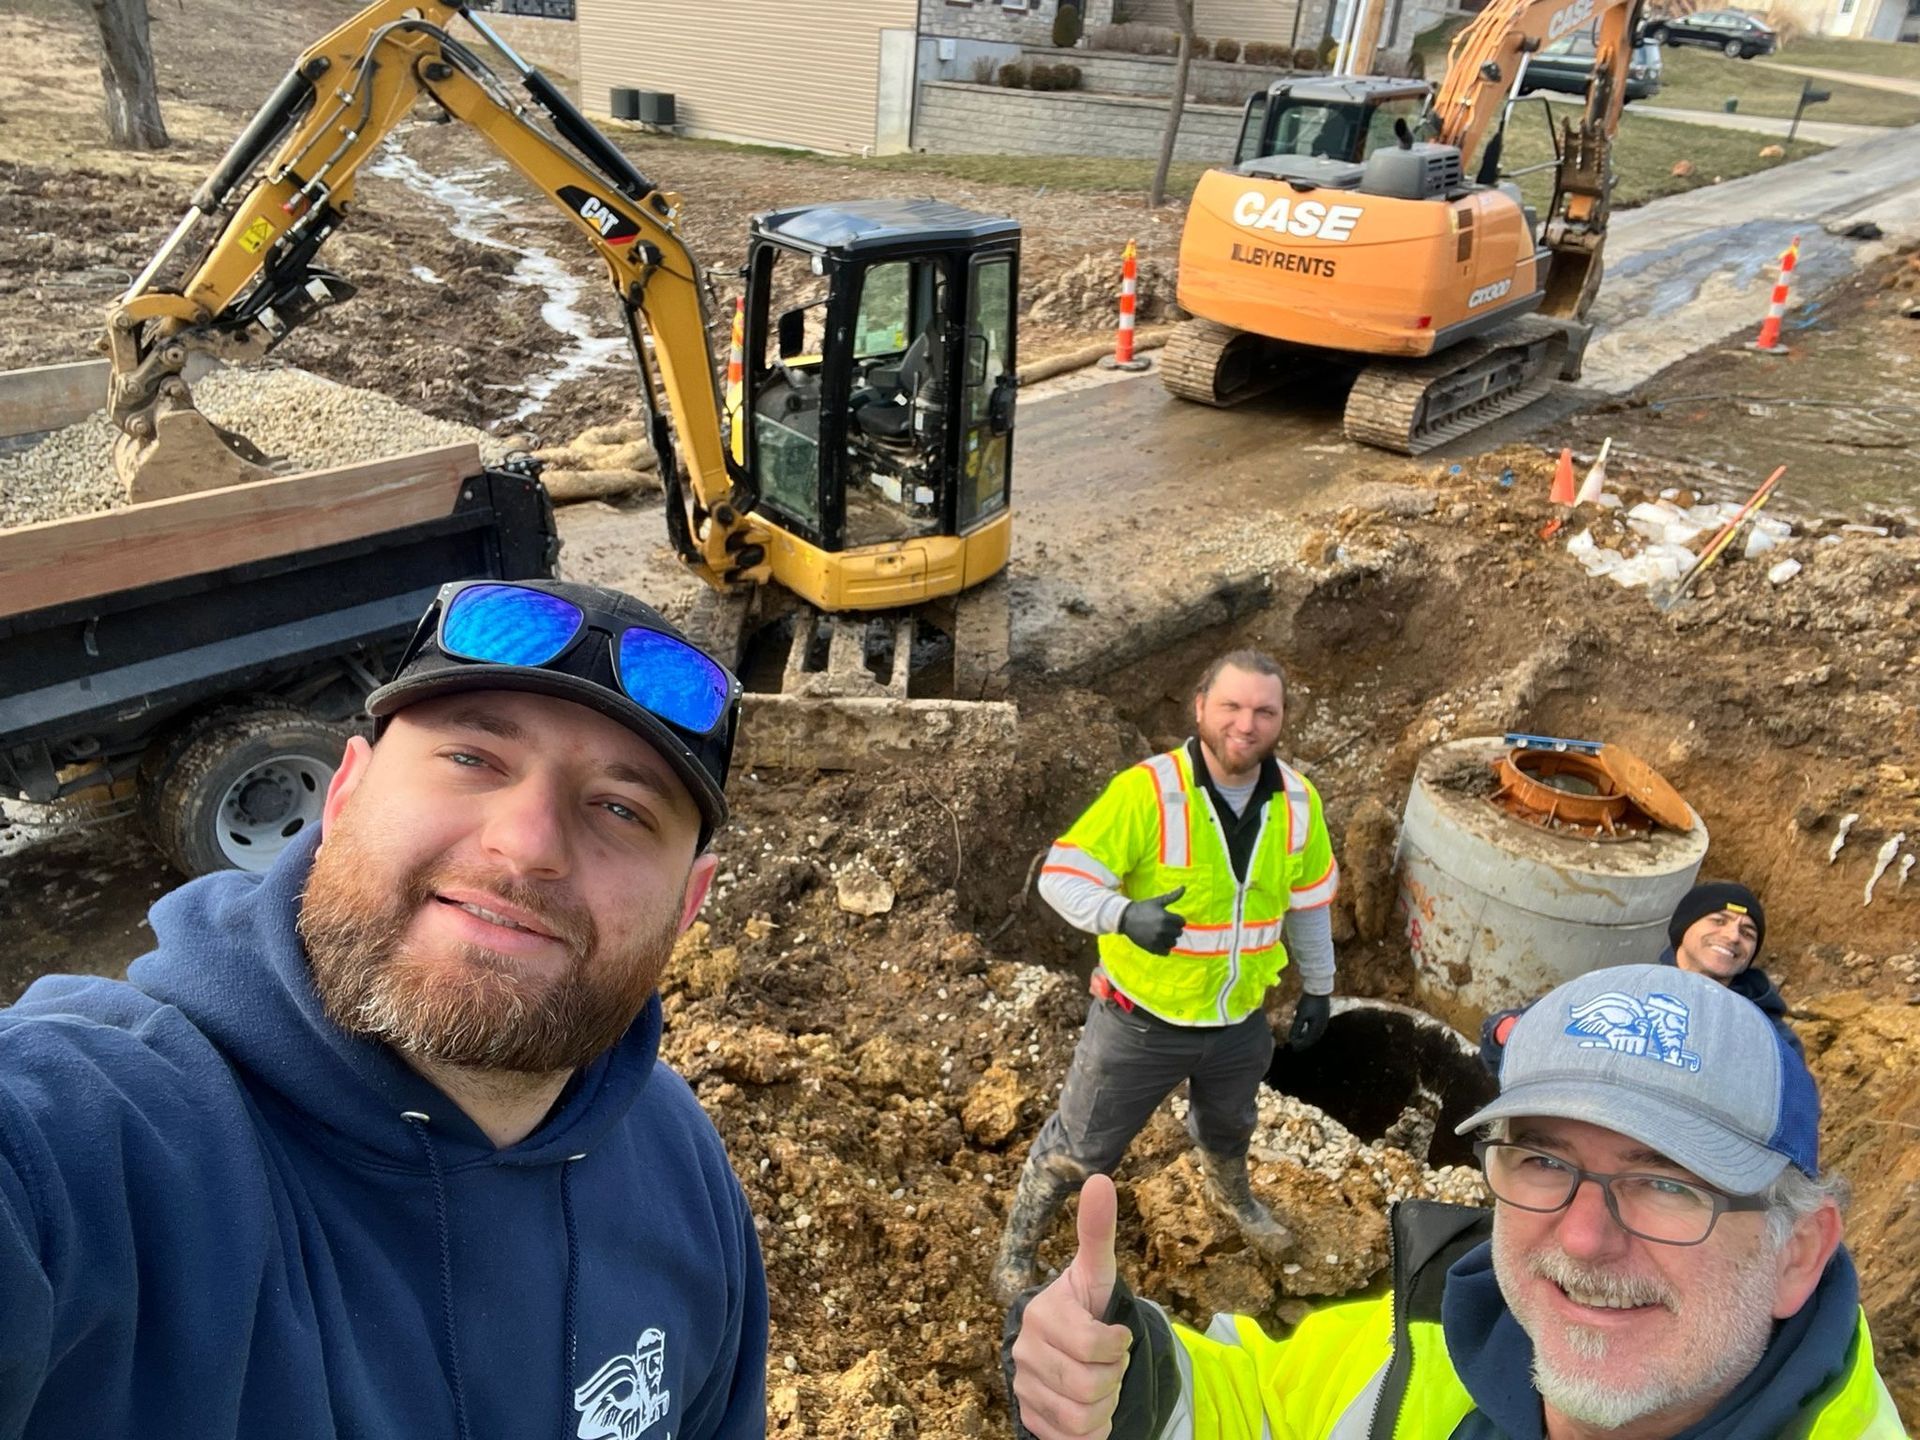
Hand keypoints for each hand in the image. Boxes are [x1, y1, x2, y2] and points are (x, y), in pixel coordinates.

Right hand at [1009, 1176, 1132, 1439]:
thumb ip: (1097, 1231)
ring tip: (1099, 1385)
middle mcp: (1025, 1351)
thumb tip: (1100, 1178)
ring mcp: (1023, 1387)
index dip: (1119, 1347)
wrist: (1059, 1346)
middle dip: (1113, 1378)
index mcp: (1043, 1315)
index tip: (1117, 1337)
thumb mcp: (1096, 1273)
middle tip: (1109, 1364)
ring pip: (1083, 1419)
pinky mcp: (1028, 1418)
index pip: (1098, 1348)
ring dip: (1104, 1407)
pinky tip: (1088, 1410)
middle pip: (1092, 1388)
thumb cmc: (1084, 1306)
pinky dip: (1091, 1431)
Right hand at [1118, 886, 1186, 954]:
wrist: (1126, 918)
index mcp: (1165, 917)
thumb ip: (1172, 896)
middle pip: (1179, 933)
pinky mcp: (1152, 948)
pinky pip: (1166, 952)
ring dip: (1169, 939)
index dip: (1177, 920)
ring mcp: (1157, 939)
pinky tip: (1158, 941)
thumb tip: (1184, 887)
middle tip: (1164, 926)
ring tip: (1161, 934)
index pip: (1182, 922)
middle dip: (1173, 929)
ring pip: (1173, 943)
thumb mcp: (1157, 901)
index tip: (1169, 918)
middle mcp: (1163, 929)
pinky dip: (1164, 948)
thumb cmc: (1143, 908)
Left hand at [1288, 992, 1330, 1050]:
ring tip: (1299, 1039)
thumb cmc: (1309, 1002)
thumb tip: (1291, 1040)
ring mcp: (1324, 1020)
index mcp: (1318, 1027)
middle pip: (1313, 1038)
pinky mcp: (1323, 1014)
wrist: (1318, 988)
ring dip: (1307, 1037)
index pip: (1309, 1041)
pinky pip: (1317, 1027)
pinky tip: (1305, 1028)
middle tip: (1295, 1046)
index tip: (1293, 1048)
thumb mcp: (1300, 1015)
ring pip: (1315, 1033)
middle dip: (1304, 1043)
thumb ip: (1296, 1028)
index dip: (1300, 1045)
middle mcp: (1323, 1026)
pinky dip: (1310, 1031)